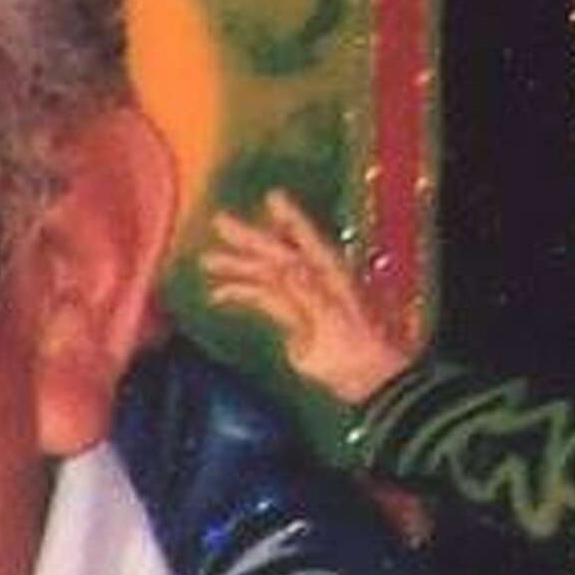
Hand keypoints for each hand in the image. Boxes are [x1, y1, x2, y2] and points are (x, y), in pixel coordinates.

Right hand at [201, 192, 415, 405]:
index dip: (289, 215)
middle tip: (220, 222)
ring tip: (208, 261)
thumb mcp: (332, 317)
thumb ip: (307, 290)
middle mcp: (315, 280)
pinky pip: (263, 299)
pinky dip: (241, 294)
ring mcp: (304, 298)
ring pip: (265, 275)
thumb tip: (285, 266)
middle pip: (276, 253)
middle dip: (248, 238)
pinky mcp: (295, 319)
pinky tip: (220, 295)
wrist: (366, 379)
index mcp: (329, 273)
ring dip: (237, 267)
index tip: (271, 195)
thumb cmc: (354, 347)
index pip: (304, 237)